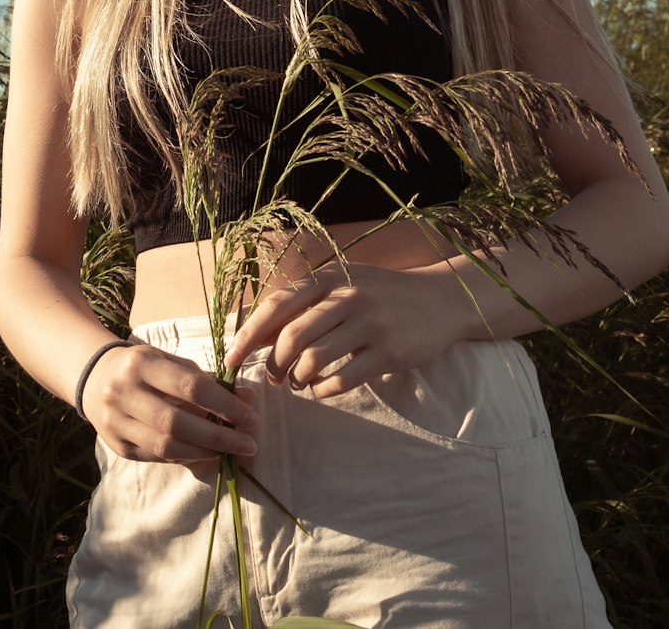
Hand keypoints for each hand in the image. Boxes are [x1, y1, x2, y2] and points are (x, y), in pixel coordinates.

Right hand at [80, 341, 259, 465]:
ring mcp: (117, 422)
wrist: (95, 377)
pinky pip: (157, 457)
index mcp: (143, 363)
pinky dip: (185, 457)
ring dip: (204, 452)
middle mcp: (125, 392)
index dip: (225, 406)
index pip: (191, 387)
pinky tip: (205, 454)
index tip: (252, 418)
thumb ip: (208, 380)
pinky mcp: (117, 446)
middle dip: (219, 437)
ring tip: (230, 451)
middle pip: (178, 423)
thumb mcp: (172, 362)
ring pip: (166, 446)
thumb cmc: (144, 367)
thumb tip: (248, 399)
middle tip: (249, 444)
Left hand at [223, 261, 465, 397]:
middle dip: (274, 364)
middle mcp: (347, 296)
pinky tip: (323, 389)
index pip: (277, 305)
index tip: (230, 360)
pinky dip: (323, 391)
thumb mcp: (341, 287)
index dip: (248, 335)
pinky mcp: (388, 352)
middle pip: (292, 336)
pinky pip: (342, 379)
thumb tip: (254, 336)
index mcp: (329, 278)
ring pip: (314, 360)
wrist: (439, 299)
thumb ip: (303, 306)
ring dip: (298, 379)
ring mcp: (369, 324)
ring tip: (300, 383)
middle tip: (274, 378)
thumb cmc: (379, 295)